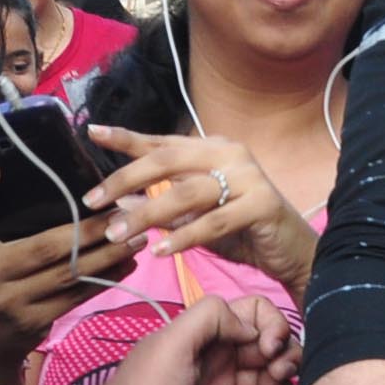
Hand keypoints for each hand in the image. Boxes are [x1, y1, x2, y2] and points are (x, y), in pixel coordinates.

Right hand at [0, 165, 137, 384]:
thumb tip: (4, 173)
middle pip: (48, 247)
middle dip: (92, 230)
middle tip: (125, 213)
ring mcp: (12, 302)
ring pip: (70, 273)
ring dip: (109, 254)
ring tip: (137, 237)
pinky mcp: (36, 321)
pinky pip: (79, 295)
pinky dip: (107, 277)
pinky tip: (127, 263)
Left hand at [86, 126, 317, 300]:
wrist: (294, 252)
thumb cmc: (244, 231)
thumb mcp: (195, 217)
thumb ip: (162, 207)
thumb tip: (120, 203)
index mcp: (214, 150)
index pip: (163, 142)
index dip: (126, 138)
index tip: (91, 131)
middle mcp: (232, 155)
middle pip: (167, 161)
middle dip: (125, 179)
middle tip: (93, 201)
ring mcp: (250, 178)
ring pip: (186, 193)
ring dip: (147, 215)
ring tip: (119, 233)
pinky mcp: (262, 204)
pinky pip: (213, 222)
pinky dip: (184, 237)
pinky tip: (161, 251)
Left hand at [92, 293, 300, 384]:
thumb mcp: (171, 345)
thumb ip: (212, 318)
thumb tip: (252, 328)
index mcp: (206, 337)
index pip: (255, 314)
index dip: (272, 327)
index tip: (268, 350)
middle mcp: (218, 362)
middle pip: (272, 348)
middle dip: (285, 360)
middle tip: (276, 379)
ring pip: (273, 383)